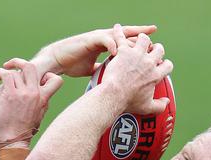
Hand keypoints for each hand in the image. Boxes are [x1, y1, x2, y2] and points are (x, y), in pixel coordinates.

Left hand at [0, 59, 63, 144]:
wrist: (14, 141)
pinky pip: (5, 75)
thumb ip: (41, 104)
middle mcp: (35, 93)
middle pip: (32, 67)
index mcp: (44, 99)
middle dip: (20, 62)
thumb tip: (43, 99)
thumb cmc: (24, 132)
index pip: (55, 80)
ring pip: (16, 70)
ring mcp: (23, 93)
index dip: (47, 75)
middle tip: (12, 65)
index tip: (36, 79)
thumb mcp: (39, 116)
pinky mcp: (11, 94)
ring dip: (5, 69)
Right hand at [24, 25, 156, 78]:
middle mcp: (103, 38)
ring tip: (142, 38)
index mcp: (106, 44)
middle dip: (140, 32)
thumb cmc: (72, 64)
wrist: (57, 60)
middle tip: (153, 31)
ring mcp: (97, 38)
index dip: (137, 41)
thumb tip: (111, 77)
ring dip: (130, 36)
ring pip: (117, 34)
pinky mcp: (89, 40)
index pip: (125, 40)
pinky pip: (104, 40)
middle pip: (125, 33)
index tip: (150, 43)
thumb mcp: (92, 68)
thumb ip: (103, 69)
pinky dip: (113, 45)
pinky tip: (120, 51)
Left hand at [102, 24, 173, 114]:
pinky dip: (118, 32)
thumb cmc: (128, 102)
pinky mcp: (123, 51)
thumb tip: (167, 102)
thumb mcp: (147, 107)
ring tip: (138, 40)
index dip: (165, 64)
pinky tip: (117, 28)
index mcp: (155, 74)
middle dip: (156, 48)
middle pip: (159, 49)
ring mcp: (136, 55)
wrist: (113, 95)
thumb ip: (159, 105)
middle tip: (152, 50)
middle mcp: (148, 62)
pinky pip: (121, 37)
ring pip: (144, 39)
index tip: (161, 65)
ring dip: (142, 39)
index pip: (167, 65)